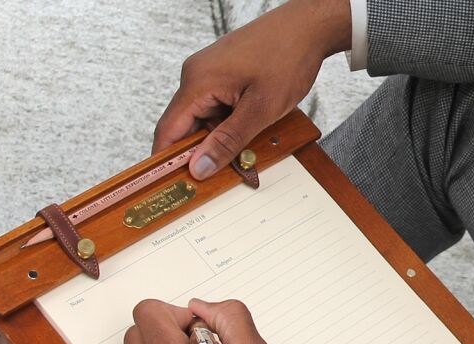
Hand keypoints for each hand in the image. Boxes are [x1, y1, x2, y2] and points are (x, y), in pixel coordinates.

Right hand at [153, 0, 351, 179]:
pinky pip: (215, 110)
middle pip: (184, 128)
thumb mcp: (259, 110)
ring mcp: (208, 75)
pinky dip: (227, 128)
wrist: (308, 27)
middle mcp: (196, 76)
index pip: (168, 131)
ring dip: (218, 141)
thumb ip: (227, 142)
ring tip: (241, 153)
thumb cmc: (287, 57)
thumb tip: (200, 167)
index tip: (172, 186)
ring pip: (202, 121)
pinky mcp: (222, 77)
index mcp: (197, 82)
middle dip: (200, 154)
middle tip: (217, 178)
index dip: (166, 162)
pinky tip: (245, 133)